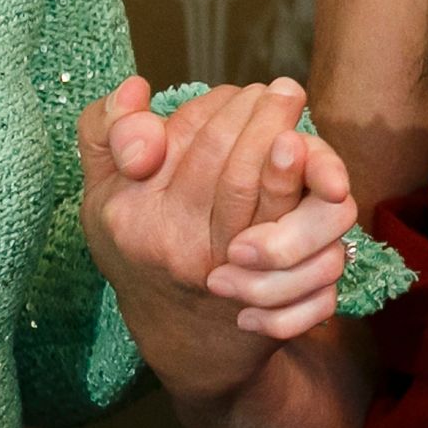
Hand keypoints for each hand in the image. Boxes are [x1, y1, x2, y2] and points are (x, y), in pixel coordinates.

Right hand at [80, 78, 355, 396]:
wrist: (182, 340)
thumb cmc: (140, 248)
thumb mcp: (102, 192)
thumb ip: (105, 132)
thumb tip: (137, 86)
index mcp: (135, 217)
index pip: (191, 142)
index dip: (226, 106)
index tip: (245, 90)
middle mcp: (180, 248)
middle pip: (236, 168)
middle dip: (267, 117)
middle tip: (284, 92)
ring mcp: (229, 277)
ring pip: (276, 203)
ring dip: (301, 154)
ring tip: (302, 124)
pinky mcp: (275, 296)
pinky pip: (314, 245)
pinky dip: (321, 209)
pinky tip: (326, 180)